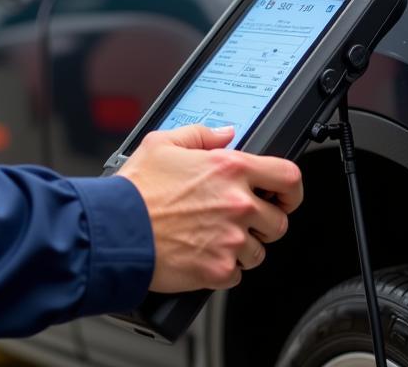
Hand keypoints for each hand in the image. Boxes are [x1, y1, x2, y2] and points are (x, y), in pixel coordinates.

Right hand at [119, 125, 302, 292]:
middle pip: (279, 221)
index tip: (283, 196)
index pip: (288, 177)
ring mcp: (230, 239)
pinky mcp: (219, 269)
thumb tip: (226, 133)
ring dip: (242, 247)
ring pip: (259, 251)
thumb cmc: (136, 188)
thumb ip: (201, 134)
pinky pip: (237, 274)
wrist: (116, 229)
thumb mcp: (163, 143)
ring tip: (212, 237)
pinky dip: (223, 268)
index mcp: (229, 168)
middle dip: (262, 222)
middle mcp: (237, 203)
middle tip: (238, 219)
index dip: (291, 190)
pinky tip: (201, 253)